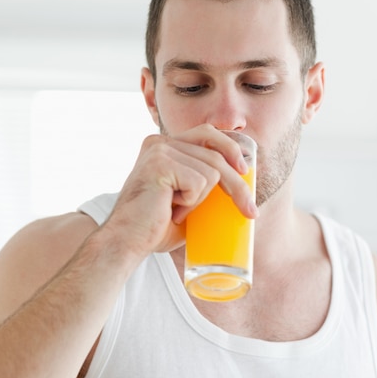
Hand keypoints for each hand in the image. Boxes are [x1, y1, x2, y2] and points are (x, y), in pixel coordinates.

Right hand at [105, 124, 258, 255]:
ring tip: (176, 211)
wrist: (126, 243)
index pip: (207, 134)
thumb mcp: (184, 201)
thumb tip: (241, 184)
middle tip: (250, 212)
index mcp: (163, 146)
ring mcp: (159, 151)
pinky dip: (191, 202)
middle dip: (237, 184)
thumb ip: (201, 185)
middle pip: (216, 154)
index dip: (230, 149)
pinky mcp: (160, 164)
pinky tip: (170, 209)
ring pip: (211, 171)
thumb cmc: (153, 228)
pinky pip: (200, 182)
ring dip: (201, 200)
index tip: (245, 171)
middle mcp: (159, 142)